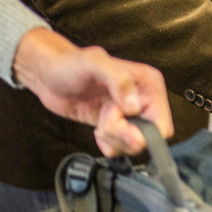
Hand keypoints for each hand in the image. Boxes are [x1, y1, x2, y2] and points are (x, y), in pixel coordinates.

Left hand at [13, 28, 172, 154]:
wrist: (48, 76)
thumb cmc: (69, 65)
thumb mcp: (94, 63)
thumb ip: (118, 80)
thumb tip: (134, 106)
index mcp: (148, 84)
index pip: (162, 123)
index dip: (142, 130)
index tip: (121, 118)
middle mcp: (143, 100)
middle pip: (149, 137)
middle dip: (124, 134)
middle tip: (105, 118)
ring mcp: (130, 115)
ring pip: (134, 145)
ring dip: (113, 138)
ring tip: (100, 117)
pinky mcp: (116, 127)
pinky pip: (121, 148)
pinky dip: (108, 145)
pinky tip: (97, 128)